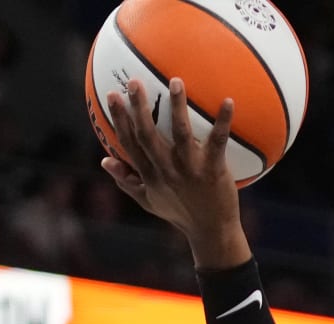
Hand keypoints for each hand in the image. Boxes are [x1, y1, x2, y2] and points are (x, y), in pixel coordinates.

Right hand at [102, 77, 247, 267]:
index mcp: (150, 175)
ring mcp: (190, 170)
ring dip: (177, 107)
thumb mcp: (149, 201)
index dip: (120, 119)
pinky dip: (223, 122)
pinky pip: (218, 142)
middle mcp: (167, 170)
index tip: (112, 95)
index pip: (130, 143)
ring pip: (181, 134)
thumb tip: (104, 160)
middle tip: (134, 81)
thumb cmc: (180, 213)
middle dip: (139, 107)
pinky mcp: (213, 171)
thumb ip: (126, 180)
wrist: (211, 231)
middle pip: (148, 135)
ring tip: (176, 81)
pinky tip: (229, 101)